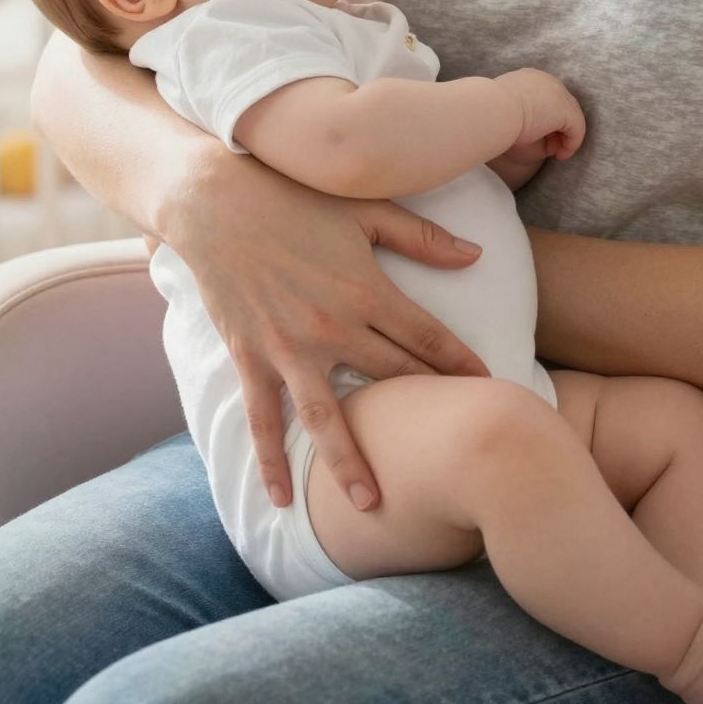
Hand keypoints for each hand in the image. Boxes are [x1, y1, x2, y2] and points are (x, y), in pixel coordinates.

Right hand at [163, 152, 490, 514]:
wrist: (214, 201)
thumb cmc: (293, 198)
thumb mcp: (365, 210)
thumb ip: (422, 238)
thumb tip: (476, 255)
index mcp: (365, 290)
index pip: (426, 337)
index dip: (459, 364)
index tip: (488, 388)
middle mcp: (331, 326)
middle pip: (390, 380)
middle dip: (426, 414)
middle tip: (456, 452)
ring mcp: (287, 347)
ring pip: (325, 417)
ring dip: (349, 462)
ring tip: (371, 505)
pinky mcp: (249, 356)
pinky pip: (262, 418)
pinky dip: (270, 459)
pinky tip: (280, 496)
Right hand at [496, 66, 585, 164]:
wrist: (490, 112)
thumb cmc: (492, 118)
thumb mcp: (508, 116)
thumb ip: (527, 119)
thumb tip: (544, 136)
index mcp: (528, 79)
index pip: (546, 98)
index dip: (547, 118)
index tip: (538, 136)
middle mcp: (545, 81)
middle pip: (562, 105)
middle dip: (558, 127)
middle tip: (550, 147)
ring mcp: (557, 92)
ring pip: (570, 116)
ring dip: (565, 136)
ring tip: (555, 153)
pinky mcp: (565, 110)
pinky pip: (576, 128)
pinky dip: (571, 144)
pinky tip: (559, 156)